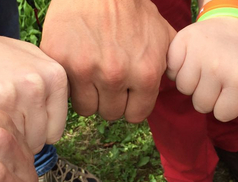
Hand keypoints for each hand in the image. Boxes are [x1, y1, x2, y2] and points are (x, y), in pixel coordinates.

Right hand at [0, 29, 67, 152]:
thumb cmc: (0, 56)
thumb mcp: (36, 61)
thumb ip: (55, 88)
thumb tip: (65, 118)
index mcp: (56, 76)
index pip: (56, 130)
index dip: (40, 133)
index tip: (27, 125)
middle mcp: (39, 85)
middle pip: (40, 139)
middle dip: (25, 136)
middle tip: (11, 120)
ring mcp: (16, 95)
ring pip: (21, 141)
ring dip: (10, 134)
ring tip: (1, 114)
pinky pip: (2, 134)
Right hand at [41, 0, 175, 122]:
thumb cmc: (133, 9)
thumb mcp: (163, 34)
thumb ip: (171, 62)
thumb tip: (176, 80)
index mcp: (145, 74)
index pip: (136, 115)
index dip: (131, 106)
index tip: (126, 96)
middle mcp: (116, 76)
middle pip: (111, 113)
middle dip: (111, 101)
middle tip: (107, 82)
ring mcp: (85, 70)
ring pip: (87, 108)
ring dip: (89, 97)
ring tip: (92, 77)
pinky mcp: (61, 61)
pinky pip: (66, 92)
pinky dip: (70, 86)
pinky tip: (76, 69)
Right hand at [167, 15, 237, 121]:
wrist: (233, 23)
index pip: (222, 114)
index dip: (224, 107)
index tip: (228, 94)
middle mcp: (218, 67)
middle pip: (201, 104)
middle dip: (207, 97)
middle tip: (215, 81)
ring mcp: (197, 54)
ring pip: (183, 89)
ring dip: (191, 84)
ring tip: (202, 71)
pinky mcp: (180, 43)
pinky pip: (171, 72)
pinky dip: (177, 70)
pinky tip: (189, 62)